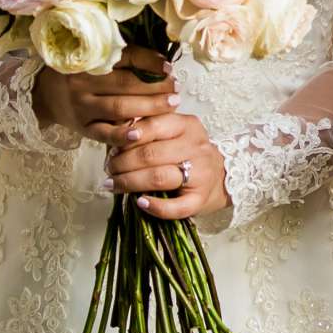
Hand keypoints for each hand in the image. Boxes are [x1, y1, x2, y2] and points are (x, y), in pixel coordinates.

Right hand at [33, 47, 179, 142]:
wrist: (46, 95)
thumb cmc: (78, 73)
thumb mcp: (91, 58)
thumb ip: (120, 57)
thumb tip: (161, 61)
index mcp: (87, 60)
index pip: (124, 57)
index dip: (149, 61)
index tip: (168, 67)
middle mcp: (82, 83)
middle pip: (125, 84)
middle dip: (155, 86)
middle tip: (176, 88)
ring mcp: (82, 107)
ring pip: (119, 108)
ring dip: (149, 107)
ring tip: (171, 104)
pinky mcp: (83, 129)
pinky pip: (104, 134)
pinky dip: (123, 136)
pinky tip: (142, 134)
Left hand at [105, 113, 231, 220]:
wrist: (223, 176)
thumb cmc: (189, 152)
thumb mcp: (175, 132)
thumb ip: (150, 128)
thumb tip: (116, 133)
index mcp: (188, 125)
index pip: (153, 126)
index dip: (127, 138)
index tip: (112, 148)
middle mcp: (196, 147)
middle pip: (151, 155)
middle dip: (122, 163)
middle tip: (109, 168)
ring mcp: (200, 174)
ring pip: (159, 178)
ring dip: (129, 182)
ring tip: (113, 184)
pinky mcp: (200, 199)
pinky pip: (175, 207)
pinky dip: (155, 207)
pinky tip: (139, 203)